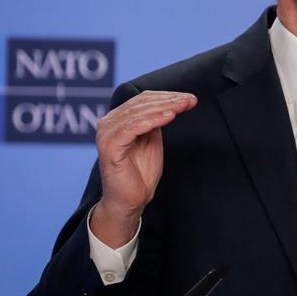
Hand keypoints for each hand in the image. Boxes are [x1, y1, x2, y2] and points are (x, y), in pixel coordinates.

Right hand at [90, 90, 196, 246]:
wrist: (131, 199)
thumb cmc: (140, 171)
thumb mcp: (152, 139)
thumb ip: (156, 120)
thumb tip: (173, 102)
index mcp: (117, 119)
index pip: (143, 100)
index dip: (167, 96)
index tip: (190, 98)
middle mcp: (108, 123)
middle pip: (140, 104)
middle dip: (169, 101)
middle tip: (190, 100)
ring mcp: (106, 134)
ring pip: (136, 114)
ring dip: (162, 108)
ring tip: (181, 106)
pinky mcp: (108, 147)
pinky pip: (130, 129)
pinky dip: (150, 121)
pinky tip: (167, 117)